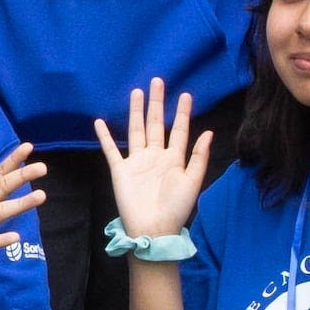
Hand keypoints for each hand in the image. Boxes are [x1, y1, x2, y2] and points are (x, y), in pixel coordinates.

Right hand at [93, 81, 213, 243]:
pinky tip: (100, 122)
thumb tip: (209, 132)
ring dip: (136, 111)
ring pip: (136, 130)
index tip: (185, 95)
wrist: (153, 229)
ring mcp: (137, 162)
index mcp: (174, 159)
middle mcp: (155, 156)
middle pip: (155, 124)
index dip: (182, 113)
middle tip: (157, 81)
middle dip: (157, 103)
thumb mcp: (192, 181)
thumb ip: (199, 157)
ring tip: (137, 92)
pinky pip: (111, 149)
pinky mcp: (121, 170)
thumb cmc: (176, 208)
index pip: (178, 130)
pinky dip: (105, 136)